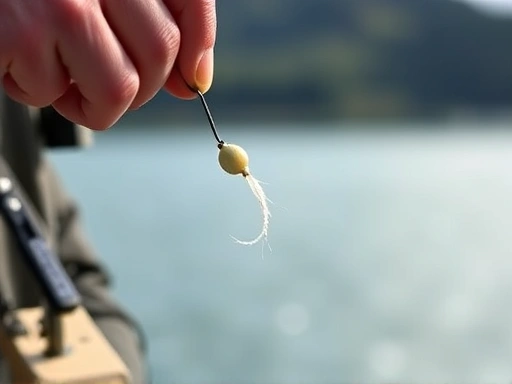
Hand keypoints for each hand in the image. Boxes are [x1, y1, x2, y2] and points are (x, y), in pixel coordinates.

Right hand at [0, 0, 215, 129]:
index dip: (197, 47)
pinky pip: (56, 94)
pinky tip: (19, 64)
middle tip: (103, 82)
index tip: (191, 80)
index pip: (191, 1)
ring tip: (63, 80)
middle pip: (159, 53)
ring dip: (94, 104)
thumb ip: (148, 27)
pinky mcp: (23, 32)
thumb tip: (194, 81)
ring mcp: (64, 3)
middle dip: (138, 88)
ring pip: (120, 88)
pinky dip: (38, 92)